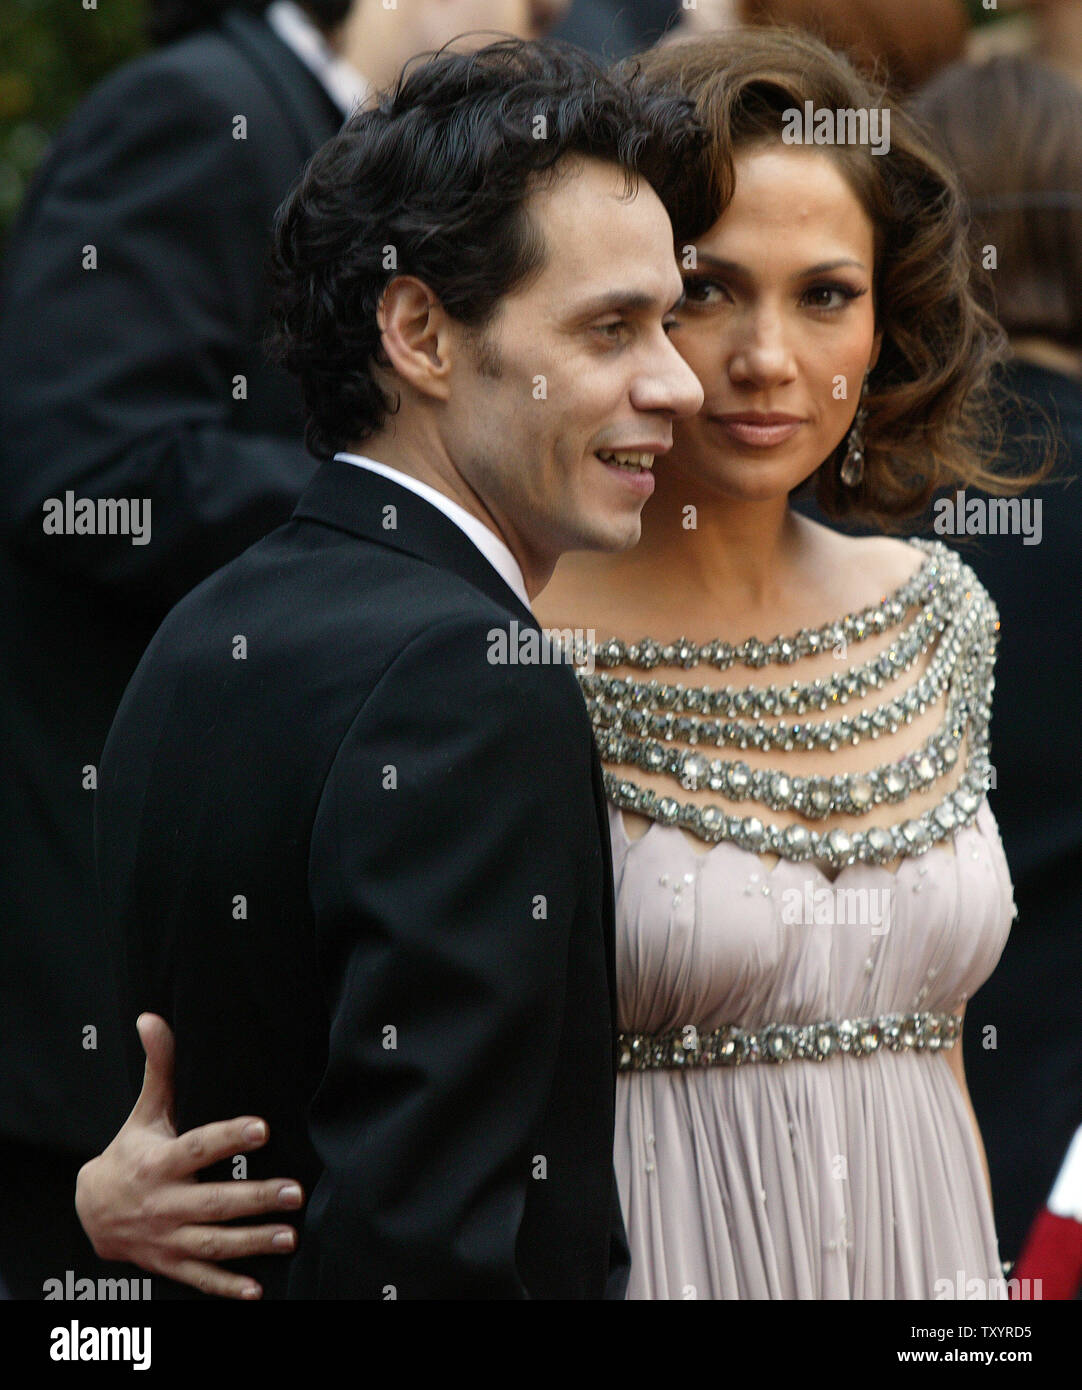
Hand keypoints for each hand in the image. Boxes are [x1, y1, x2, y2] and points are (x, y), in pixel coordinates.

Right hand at [75, 1013, 304, 1298]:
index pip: (198, 1147)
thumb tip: (153, 1018)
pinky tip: (257, 1290)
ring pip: (213, 1243)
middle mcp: (164, 1203)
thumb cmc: (129, 1153)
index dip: (228, 1137)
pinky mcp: (171, 1263)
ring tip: (289, 1235)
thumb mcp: (144, 1112)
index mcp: (159, 1162)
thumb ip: (159, 1067)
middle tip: (295, 1191)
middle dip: (255, 1198)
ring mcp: (168, 1238)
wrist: (92, 1210)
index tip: (262, 1128)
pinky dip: (227, 1286)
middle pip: (214, 1202)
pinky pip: (200, 1278)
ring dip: (252, 1243)